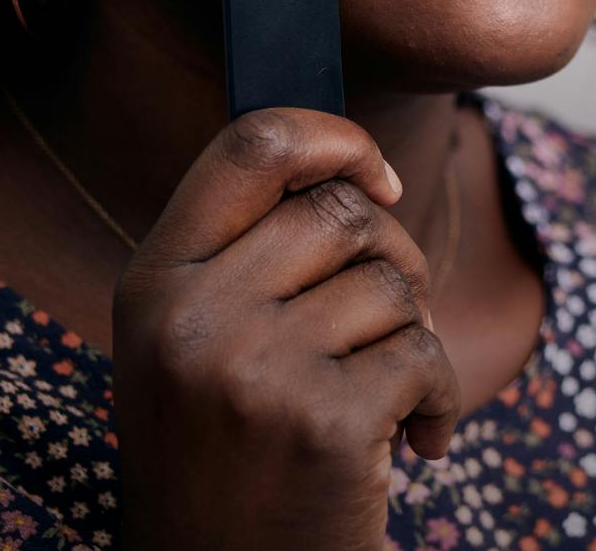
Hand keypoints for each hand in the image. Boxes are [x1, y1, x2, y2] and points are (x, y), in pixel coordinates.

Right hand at [111, 106, 461, 550]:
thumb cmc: (227, 457)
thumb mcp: (192, 341)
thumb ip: (248, 251)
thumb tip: (358, 171)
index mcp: (154, 280)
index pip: (249, 146)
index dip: (330, 137)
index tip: (375, 176)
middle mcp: (191, 316)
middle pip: (339, 210)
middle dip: (394, 255)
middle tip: (394, 319)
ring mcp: (253, 369)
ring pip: (391, 282)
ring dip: (416, 336)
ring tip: (391, 394)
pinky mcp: (322, 424)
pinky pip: (425, 356)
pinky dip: (441, 398)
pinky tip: (414, 443)